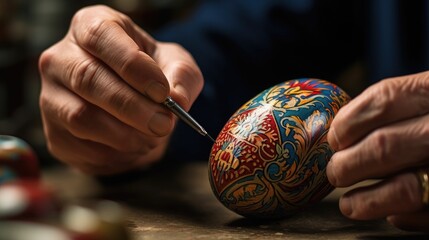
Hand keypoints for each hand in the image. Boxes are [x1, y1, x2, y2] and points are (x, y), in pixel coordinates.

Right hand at [38, 5, 202, 174]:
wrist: (133, 104)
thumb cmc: (151, 75)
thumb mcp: (175, 65)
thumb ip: (182, 76)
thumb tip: (178, 100)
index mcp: (91, 26)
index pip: (100, 36)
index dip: (132, 65)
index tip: (162, 92)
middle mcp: (61, 58)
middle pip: (87, 78)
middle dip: (132, 107)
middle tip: (164, 124)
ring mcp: (51, 96)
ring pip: (80, 117)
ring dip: (125, 135)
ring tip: (153, 138)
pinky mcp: (54, 132)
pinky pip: (81, 146)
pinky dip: (115, 153)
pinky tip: (135, 147)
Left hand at [326, 71, 428, 231]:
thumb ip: (399, 108)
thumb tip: (343, 134)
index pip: (385, 99)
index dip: (349, 122)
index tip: (336, 139)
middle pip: (385, 146)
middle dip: (349, 165)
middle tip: (337, 172)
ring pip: (406, 189)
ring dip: (367, 201)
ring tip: (350, 204)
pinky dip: (404, 217)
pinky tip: (393, 214)